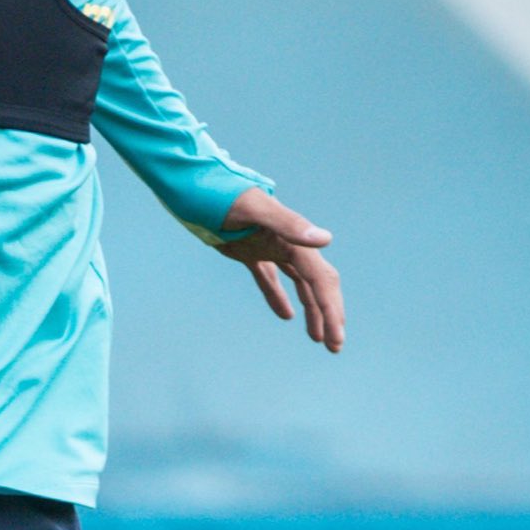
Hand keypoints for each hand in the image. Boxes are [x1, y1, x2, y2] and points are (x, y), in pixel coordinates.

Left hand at [215, 187, 343, 351]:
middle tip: (334, 346)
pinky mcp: (249, 251)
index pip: (320, 281)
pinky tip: (285, 317)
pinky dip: (278, 297)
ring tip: (317, 339)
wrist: (194, 183)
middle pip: (317, 285)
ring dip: (311, 310)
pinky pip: (270, 278)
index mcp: (292, 240)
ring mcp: (268, 247)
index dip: (331, 311)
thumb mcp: (254, 209)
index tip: (334, 340)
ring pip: (299, 284)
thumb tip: (326, 240)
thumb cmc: (221, 193)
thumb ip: (288, 224)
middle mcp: (287, 244)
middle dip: (329, 315)